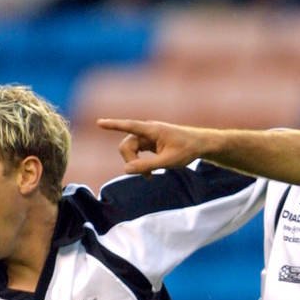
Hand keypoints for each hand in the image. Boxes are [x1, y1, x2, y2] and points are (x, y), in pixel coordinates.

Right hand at [96, 117, 210, 173]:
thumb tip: (126, 169)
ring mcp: (149, 136)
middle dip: (131, 161)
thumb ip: (147, 165)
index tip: (99, 122)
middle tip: (146, 176)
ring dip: (136, 164)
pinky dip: (141, 163)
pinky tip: (150, 173)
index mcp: (152, 130)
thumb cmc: (187, 150)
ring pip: (131, 150)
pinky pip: (138, 152)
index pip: (128, 125)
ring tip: (150, 177)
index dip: (113, 125)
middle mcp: (147, 130)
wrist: (200, 144)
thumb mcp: (167, 161)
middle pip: (127, 145)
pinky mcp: (151, 142)